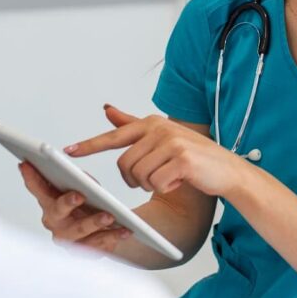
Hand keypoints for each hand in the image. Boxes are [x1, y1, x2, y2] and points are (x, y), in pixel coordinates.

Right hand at [18, 161, 132, 252]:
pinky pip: (98, 244)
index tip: (26, 164)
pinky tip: (124, 230)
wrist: (104, 230)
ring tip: (108, 216)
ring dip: (94, 222)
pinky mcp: (84, 251)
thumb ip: (81, 181)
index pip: (37, 187)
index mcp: (49, 202)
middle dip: (67, 202)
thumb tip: (82, 180)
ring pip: (79, 231)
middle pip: (56, 211)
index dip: (30, 176)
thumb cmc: (88, 204)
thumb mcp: (84, 187)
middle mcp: (54, 221)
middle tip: (78, 195)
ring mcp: (68, 238)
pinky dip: (113, 237)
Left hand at [64, 104, 248, 197]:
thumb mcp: (162, 138)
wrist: (229, 170)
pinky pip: (156, 183)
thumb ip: (132, 125)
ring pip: (138, 176)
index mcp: (152, 123)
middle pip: (124, 165)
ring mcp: (171, 143)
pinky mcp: (182, 159)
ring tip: (170, 178)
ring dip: (151, 184)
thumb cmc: (193, 158)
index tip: (67, 151)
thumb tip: (107, 109)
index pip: (114, 136)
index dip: (90, 145)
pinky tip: (180, 182)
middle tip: (154, 179)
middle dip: (134, 180)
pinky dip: (166, 189)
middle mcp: (160, 129)